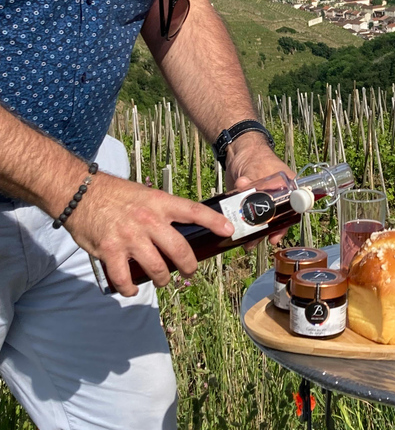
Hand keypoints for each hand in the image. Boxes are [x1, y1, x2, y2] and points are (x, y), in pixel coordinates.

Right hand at [65, 174, 234, 296]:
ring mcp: (129, 237)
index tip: (229, 230)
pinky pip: (124, 278)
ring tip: (162, 280)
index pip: (194, 211)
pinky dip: (130, 288)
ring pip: (157, 268)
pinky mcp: (110, 250)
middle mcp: (148, 221)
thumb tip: (184, 226)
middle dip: (189, 266)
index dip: (214, 221)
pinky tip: (132, 289)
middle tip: (190, 270)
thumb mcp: (146, 194)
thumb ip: (163, 211)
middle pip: (179, 249)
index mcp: (160, 204)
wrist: (79, 192)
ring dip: (163, 279)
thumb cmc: (115, 195)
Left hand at [225, 132, 295, 245]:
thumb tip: (242, 184)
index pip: (291, 212)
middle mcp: (278, 198)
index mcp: (288, 189)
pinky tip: (239, 233)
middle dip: (267, 233)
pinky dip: (244, 226)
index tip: (275, 236)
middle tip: (257, 241)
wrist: (239, 154)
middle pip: (276, 220)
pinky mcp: (250, 205)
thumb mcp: (257, 168)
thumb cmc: (256, 157)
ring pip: (262, 223)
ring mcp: (264, 203)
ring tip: (247, 243)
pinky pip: (250, 219)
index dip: (283, 226)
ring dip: (254, 233)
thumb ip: (251, 178)